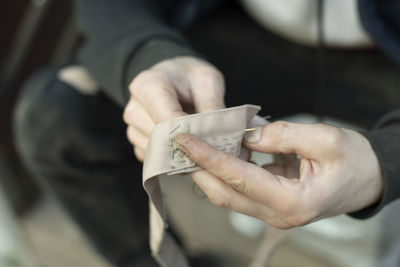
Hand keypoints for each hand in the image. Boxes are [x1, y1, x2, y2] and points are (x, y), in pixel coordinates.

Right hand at [123, 56, 224, 160]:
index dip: (190, 132)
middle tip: (208, 142)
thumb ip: (212, 106)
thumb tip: (217, 136)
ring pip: (158, 153)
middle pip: (161, 139)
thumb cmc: (190, 78)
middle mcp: (133, 108)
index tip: (208, 138)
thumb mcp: (208, 81)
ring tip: (198, 141)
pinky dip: (172, 158)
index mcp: (147, 86)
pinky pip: (155, 160)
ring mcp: (132, 128)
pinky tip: (185, 145)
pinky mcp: (137, 143)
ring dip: (180, 152)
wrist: (174, 78)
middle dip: (187, 144)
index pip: (166, 120)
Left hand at [174, 121, 382, 228]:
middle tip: (177, 143)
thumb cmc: (354, 160)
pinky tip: (215, 151)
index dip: (208, 157)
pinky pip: (239, 188)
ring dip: (206, 171)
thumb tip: (246, 133)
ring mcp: (272, 213)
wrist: (368, 179)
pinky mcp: (270, 204)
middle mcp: (278, 214)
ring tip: (189, 146)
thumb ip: (283, 135)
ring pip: (228, 194)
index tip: (185, 139)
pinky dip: (224, 170)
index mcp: (293, 201)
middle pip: (224, 193)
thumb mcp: (326, 139)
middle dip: (197, 168)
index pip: (238, 177)